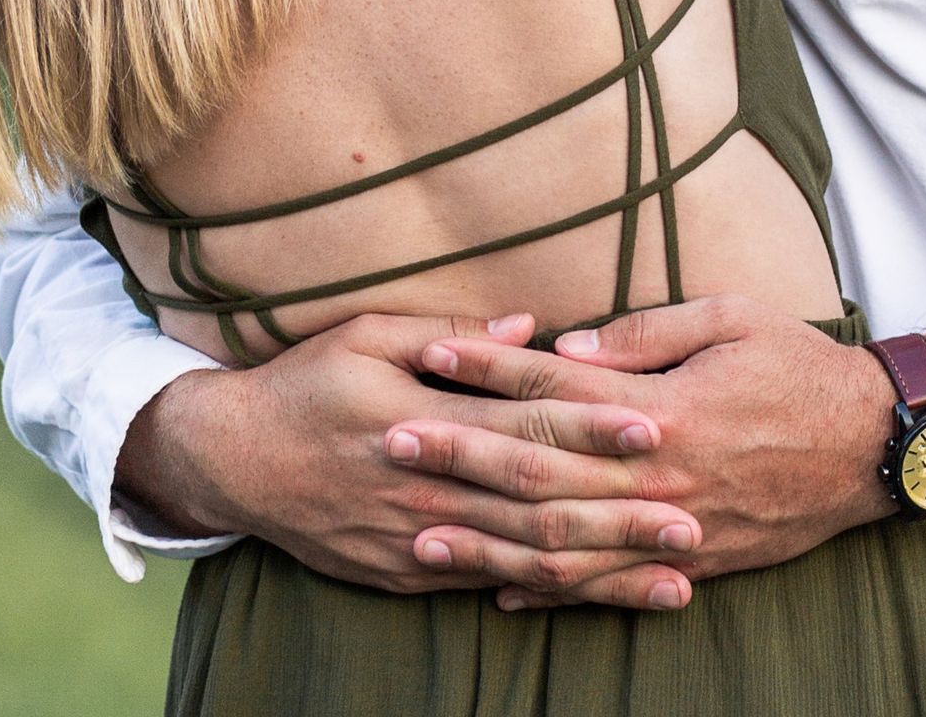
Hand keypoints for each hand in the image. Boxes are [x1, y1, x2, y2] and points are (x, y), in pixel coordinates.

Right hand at [113, 311, 699, 596]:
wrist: (232, 460)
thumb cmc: (306, 381)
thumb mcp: (367, 332)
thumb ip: (450, 331)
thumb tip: (532, 326)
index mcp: (423, 416)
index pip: (523, 424)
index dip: (590, 428)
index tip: (654, 428)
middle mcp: (426, 485)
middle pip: (537, 506)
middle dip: (618, 516)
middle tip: (692, 519)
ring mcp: (417, 540)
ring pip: (523, 561)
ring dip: (602, 573)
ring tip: (672, 579)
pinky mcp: (407, 574)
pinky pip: (488, 586)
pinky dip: (546, 596)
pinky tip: (597, 600)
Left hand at [388, 296, 892, 610]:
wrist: (874, 447)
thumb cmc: (800, 365)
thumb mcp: (731, 317)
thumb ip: (646, 331)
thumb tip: (566, 344)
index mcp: (665, 406)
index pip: (555, 388)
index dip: (488, 370)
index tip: (429, 355)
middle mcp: (659, 476)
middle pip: (540, 469)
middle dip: (460, 455)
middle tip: (392, 442)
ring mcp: (674, 530)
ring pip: (563, 544)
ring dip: (487, 538)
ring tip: (421, 531)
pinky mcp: (692, 564)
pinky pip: (609, 588)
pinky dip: (552, 593)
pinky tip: (501, 589)